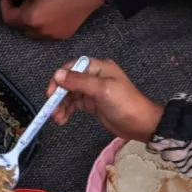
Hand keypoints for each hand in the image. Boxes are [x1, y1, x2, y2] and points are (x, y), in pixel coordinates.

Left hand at [0, 0, 104, 39]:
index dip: (4, 5)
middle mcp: (40, 31)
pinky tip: (48, 13)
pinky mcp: (62, 36)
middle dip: (15, 13)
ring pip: (31, 32)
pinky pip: (44, 34)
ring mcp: (52, 36)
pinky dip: (41, 26)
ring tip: (35, 5)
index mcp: (31, 17)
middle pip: (18, 26)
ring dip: (28, 21)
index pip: (8, 18)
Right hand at [45, 58, 163, 142]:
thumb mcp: (102, 90)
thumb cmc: (125, 104)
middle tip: (52, 109)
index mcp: (99, 68)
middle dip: (59, 95)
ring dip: (62, 105)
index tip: (51, 93)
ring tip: (57, 118)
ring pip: (71, 94)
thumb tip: (58, 75)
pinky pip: (75, 104)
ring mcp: (94, 91)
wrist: (140, 124)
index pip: (73, 67)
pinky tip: (63, 119)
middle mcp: (95, 77)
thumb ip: (79, 82)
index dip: (60, 78)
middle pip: (69, 82)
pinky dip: (67, 111)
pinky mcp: (93, 104)